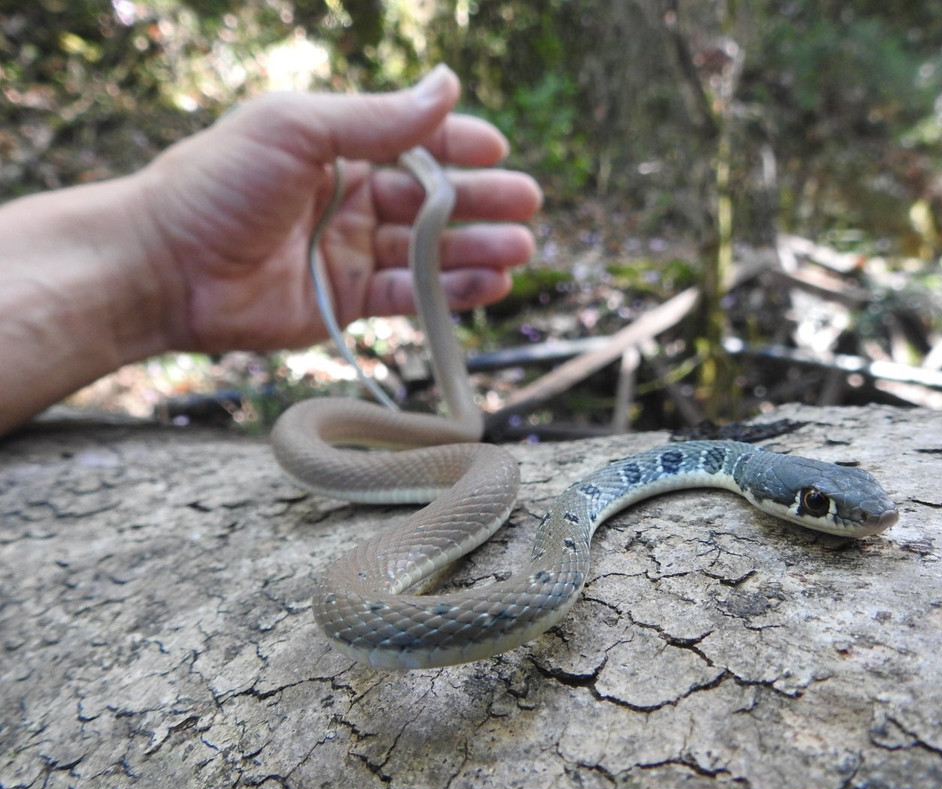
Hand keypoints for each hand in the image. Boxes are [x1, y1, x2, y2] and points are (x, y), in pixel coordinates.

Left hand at [134, 65, 540, 353]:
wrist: (165, 267)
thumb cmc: (218, 184)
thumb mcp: (297, 129)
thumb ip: (376, 117)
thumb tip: (449, 84)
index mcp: (335, 149)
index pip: (412, 143)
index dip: (457, 146)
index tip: (496, 150)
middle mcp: (348, 199)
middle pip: (430, 199)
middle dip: (481, 200)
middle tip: (526, 203)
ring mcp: (349, 252)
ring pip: (429, 250)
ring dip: (476, 248)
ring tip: (520, 248)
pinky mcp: (348, 301)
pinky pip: (411, 295)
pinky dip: (451, 292)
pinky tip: (488, 285)